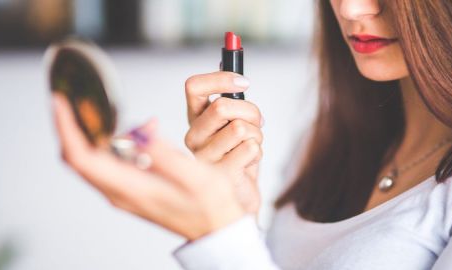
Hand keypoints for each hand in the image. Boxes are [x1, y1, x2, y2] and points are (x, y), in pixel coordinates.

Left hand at [52, 93, 247, 240]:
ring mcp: (122, 192)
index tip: (61, 102)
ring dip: (91, 132)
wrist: (215, 228)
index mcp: (130, 188)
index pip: (82, 157)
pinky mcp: (130, 189)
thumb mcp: (196, 177)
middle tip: (73, 99)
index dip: (67, 128)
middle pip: (78, 157)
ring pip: (90, 159)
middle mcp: (119, 192)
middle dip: (71, 126)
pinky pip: (107, 162)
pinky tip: (138, 131)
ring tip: (106, 111)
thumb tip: (139, 131)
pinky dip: (111, 141)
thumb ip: (165, 155)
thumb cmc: (210, 206)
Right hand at [184, 71, 263, 213]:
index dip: (220, 78)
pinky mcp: (219, 176)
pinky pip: (251, 149)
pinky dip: (258, 153)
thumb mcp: (234, 121)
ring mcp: (203, 157)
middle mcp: (193, 136)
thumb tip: (232, 60)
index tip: (245, 83)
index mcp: (195, 119)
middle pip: (223, 107)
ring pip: (241, 128)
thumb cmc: (237, 154)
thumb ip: (231, 97)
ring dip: (257, 135)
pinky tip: (248, 163)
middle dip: (251, 112)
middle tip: (257, 123)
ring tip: (251, 147)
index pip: (193, 87)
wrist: (240, 194)